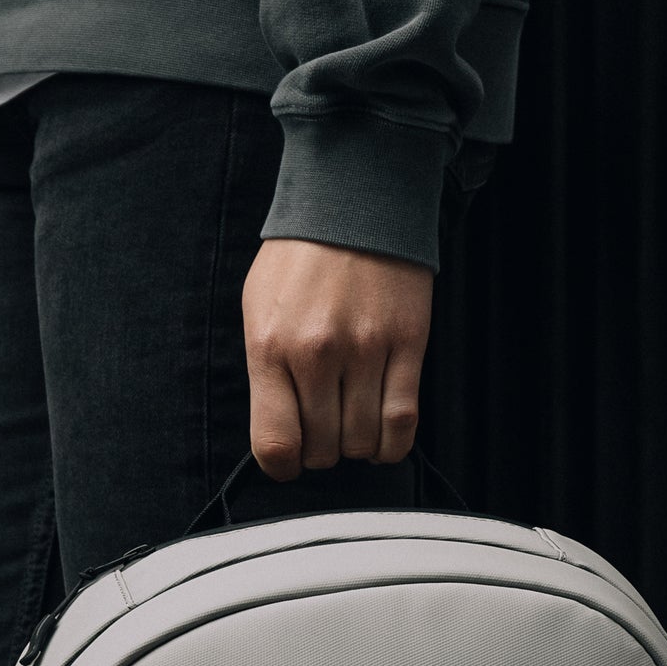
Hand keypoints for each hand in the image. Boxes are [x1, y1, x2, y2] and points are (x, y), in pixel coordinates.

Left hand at [242, 239, 433, 479]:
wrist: (354, 198)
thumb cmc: (300, 259)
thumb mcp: (259, 310)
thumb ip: (266, 373)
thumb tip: (282, 432)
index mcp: (270, 347)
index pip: (275, 444)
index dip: (283, 466)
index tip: (290, 458)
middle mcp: (317, 354)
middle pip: (322, 450)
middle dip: (321, 451)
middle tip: (324, 427)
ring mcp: (366, 350)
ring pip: (363, 442)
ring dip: (357, 447)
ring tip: (352, 424)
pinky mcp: (407, 344)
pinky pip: (403, 422)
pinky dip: (391, 444)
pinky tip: (382, 436)